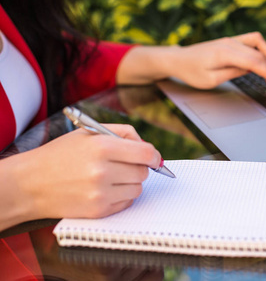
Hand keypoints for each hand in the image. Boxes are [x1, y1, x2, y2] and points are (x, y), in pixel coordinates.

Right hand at [1, 124, 160, 227]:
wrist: (30, 183)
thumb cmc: (61, 154)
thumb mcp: (89, 133)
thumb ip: (123, 133)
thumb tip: (150, 149)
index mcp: (101, 147)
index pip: (145, 153)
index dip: (154, 156)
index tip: (155, 158)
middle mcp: (102, 171)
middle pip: (143, 172)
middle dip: (139, 167)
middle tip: (124, 164)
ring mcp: (100, 193)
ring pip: (138, 188)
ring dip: (131, 182)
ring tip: (112, 176)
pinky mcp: (98, 211)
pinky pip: (126, 202)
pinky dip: (122, 195)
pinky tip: (105, 189)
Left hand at [117, 32, 265, 90]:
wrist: (178, 60)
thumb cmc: (191, 72)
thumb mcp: (211, 80)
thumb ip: (232, 73)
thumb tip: (250, 68)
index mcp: (225, 53)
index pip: (253, 62)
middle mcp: (230, 43)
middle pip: (258, 54)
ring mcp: (230, 40)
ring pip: (258, 43)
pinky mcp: (230, 41)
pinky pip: (251, 40)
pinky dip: (259, 50)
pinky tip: (259, 62)